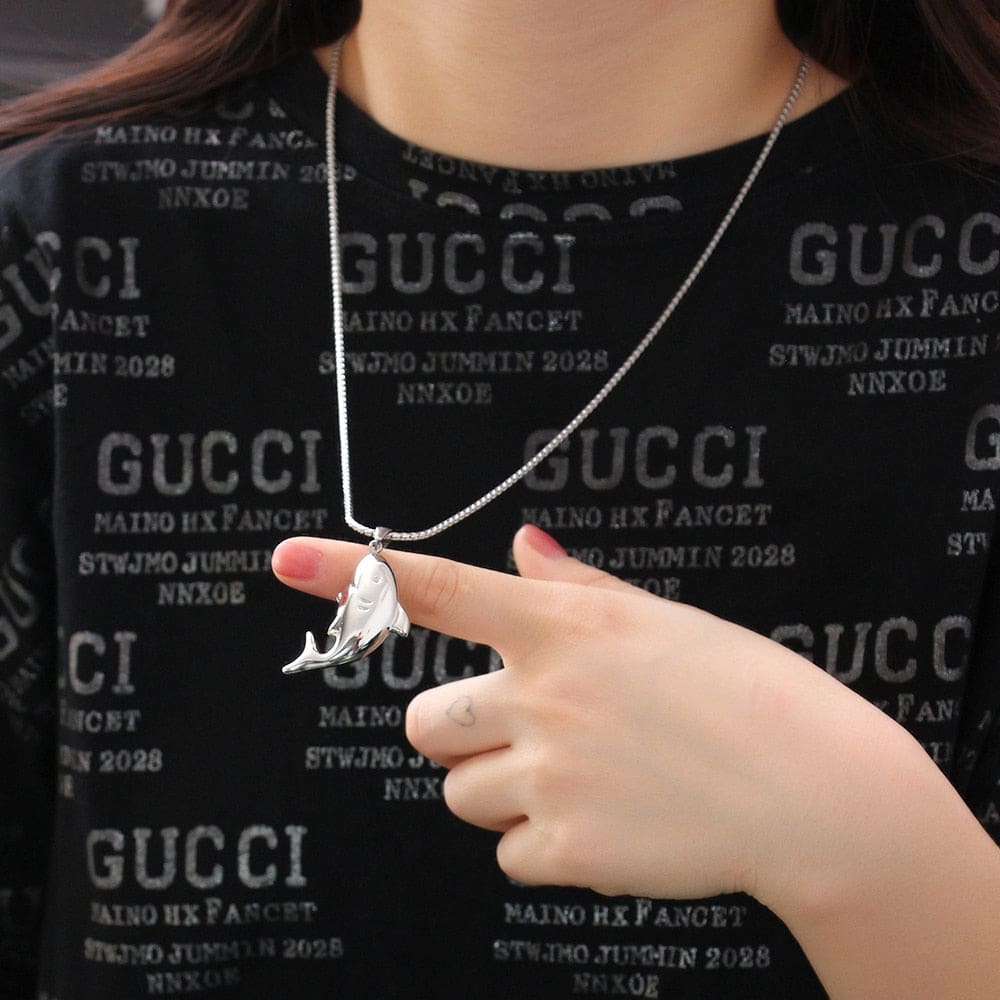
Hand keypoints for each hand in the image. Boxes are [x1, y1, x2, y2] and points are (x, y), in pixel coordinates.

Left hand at [272, 526, 930, 909]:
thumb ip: (574, 586)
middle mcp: (541, 695)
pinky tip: (608, 825)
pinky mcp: (566, 850)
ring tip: (584, 784)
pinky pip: (510, 855)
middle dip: (456, 736)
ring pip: (464, 794)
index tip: (283, 559)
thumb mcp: (659, 618)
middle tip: (522, 736)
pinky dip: (545, 847)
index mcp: (563, 626)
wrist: (810, 790)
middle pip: (423, 727)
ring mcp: (549, 775)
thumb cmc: (743, 689)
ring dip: (504, 791)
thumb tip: (523, 544)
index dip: (351, 571)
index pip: (437, 589)